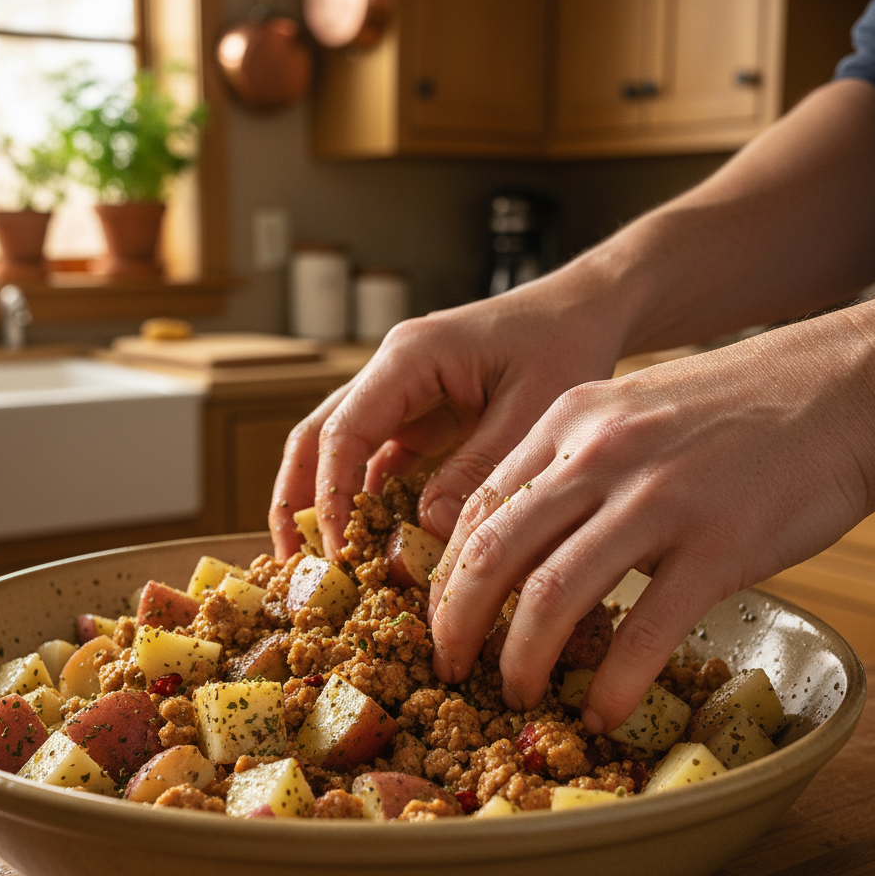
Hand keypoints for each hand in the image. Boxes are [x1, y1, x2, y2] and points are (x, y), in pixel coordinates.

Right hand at [269, 275, 627, 558]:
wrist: (583, 312)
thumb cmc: (562, 343)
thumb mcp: (532, 409)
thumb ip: (480, 467)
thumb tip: (429, 528)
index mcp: (410, 358)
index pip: (345, 430)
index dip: (329, 493)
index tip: (333, 549)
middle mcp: (392, 374)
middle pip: (318, 437)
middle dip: (297, 500)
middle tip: (290, 562)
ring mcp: (402, 397)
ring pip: (341, 452)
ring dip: (325, 503)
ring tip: (319, 563)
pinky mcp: (421, 419)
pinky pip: (379, 463)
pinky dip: (368, 502)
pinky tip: (370, 544)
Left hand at [428, 301, 874, 732]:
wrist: (841, 388)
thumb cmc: (730, 410)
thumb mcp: (628, 412)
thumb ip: (570, 467)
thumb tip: (522, 545)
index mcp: (568, 421)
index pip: (477, 507)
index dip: (445, 573)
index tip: (439, 617)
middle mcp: (599, 454)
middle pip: (492, 553)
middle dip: (456, 623)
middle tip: (449, 667)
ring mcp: (658, 497)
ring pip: (550, 594)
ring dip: (521, 660)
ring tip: (517, 694)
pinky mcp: (718, 544)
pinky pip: (644, 631)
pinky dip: (612, 683)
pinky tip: (602, 710)